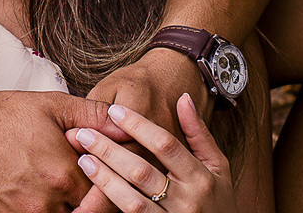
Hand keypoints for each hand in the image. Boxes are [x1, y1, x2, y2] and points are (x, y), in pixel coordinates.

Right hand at [0, 85, 123, 212]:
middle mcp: (43, 204)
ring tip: (51, 189)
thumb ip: (94, 116)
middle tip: (72, 184)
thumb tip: (127, 124)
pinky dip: (33, 210)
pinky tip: (30, 195)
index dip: (107, 185)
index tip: (102, 177)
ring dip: (60, 208)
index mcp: (63, 176)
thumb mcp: (52, 105)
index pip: (105, 197)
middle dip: (85, 202)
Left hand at [70, 95, 235, 212]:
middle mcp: (188, 201)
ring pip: (132, 201)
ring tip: (83, 159)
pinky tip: (92, 189)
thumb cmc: (219, 200)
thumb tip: (183, 99)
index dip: (138, 126)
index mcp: (202, 177)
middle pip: (142, 172)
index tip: (114, 111)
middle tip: (83, 134)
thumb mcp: (218, 166)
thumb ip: (198, 134)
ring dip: (104, 179)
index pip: (165, 145)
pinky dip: (110, 202)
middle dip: (110, 151)